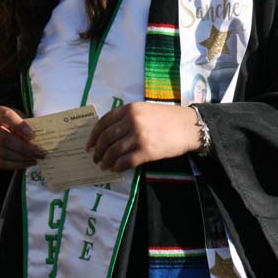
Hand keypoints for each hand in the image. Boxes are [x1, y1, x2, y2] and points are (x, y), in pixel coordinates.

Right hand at [0, 105, 45, 169]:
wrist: (2, 128)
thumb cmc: (15, 122)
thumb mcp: (21, 117)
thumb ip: (28, 124)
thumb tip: (42, 137)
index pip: (6, 116)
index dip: (20, 125)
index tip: (33, 135)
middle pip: (3, 138)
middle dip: (23, 147)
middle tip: (39, 152)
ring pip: (2, 153)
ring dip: (21, 157)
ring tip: (36, 158)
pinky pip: (0, 163)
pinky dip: (16, 164)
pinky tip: (28, 162)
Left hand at [86, 103, 202, 171]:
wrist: (188, 126)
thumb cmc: (167, 118)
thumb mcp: (144, 110)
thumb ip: (127, 117)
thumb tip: (107, 134)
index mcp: (130, 109)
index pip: (104, 122)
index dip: (93, 136)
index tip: (88, 145)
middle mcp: (132, 121)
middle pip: (106, 138)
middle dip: (98, 150)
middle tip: (95, 158)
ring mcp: (139, 136)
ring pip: (114, 151)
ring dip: (105, 160)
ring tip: (103, 165)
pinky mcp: (147, 151)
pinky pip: (125, 161)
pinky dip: (117, 167)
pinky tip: (115, 169)